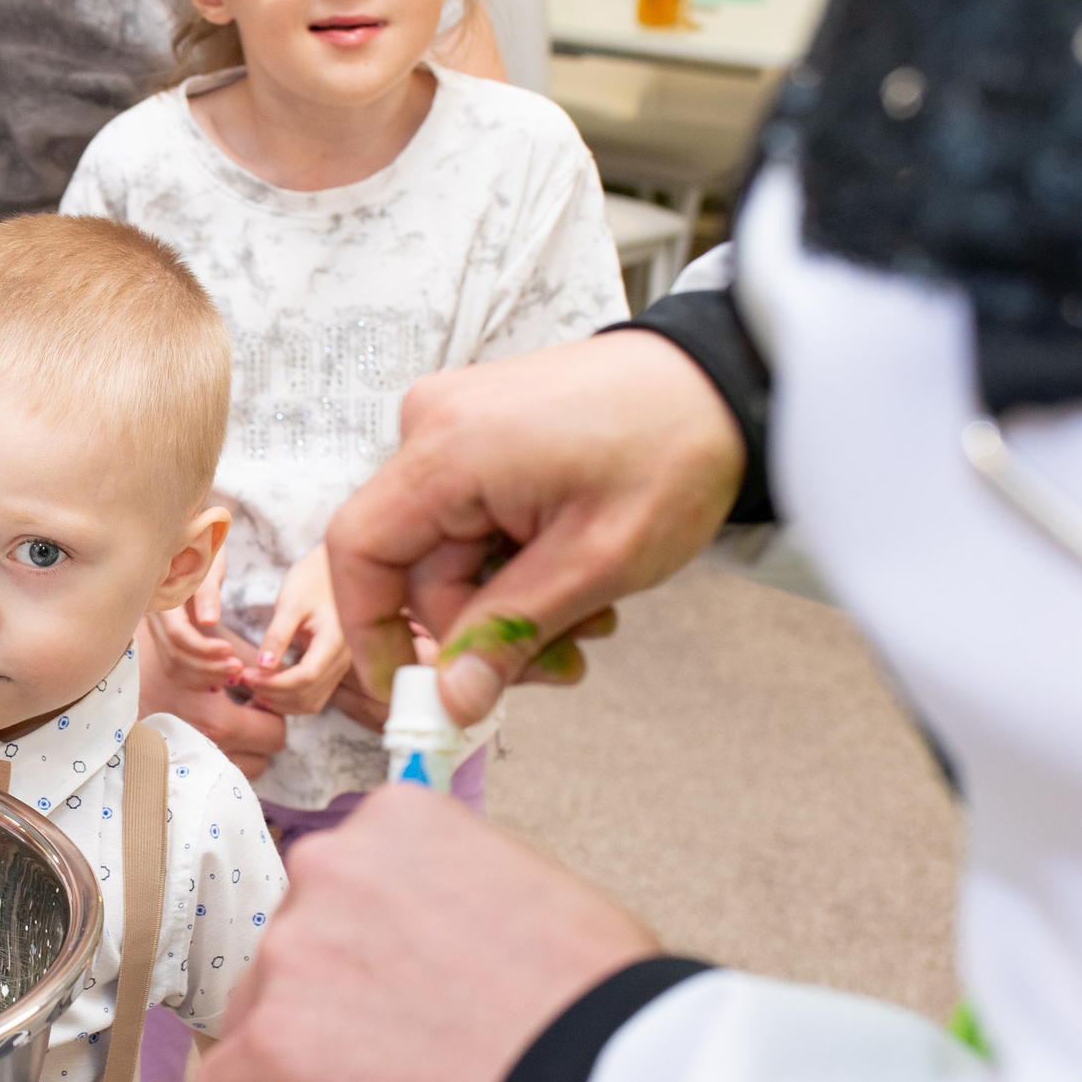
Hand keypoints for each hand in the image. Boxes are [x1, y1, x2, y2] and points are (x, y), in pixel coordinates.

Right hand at [137, 614, 284, 779]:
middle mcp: (206, 752)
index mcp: (218, 724)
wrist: (95, 685)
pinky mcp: (171, 773)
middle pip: (264, 759)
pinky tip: (202, 730)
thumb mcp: (200, 648)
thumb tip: (273, 671)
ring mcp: (188, 767)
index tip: (256, 696)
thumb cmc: (149, 655)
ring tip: (222, 719)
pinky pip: (213, 774)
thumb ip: (245, 660)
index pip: (275, 734)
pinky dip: (218, 756)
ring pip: (241, 771)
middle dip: (260, 732)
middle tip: (244, 708)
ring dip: (241, 748)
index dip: (271, 711)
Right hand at [142, 541, 238, 692]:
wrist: (186, 538)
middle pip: (175, 656)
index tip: (230, 651)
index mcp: (162, 598)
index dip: (204, 649)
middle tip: (238, 669)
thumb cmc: (200, 545)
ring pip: (174, 666)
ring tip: (233, 675)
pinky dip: (195, 678)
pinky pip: (174, 666)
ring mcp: (156, 629)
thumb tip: (208, 621)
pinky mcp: (164, 636)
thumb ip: (206, 591)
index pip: (178, 635)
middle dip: (208, 668)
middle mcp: (154, 618)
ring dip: (204, 677)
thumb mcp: (207, 562)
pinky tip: (216, 682)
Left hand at [195, 785, 657, 1081]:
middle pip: (292, 944)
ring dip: (292, 1054)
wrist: (590, 1057)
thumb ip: (443, 895)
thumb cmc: (589, 985)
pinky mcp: (272, 1040)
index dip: (358, 944)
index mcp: (390, 819)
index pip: (340, 882)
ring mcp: (291, 951)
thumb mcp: (518, 881)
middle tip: (378, 1052)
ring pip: (257, 1011)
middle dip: (323, 997)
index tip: (385, 987)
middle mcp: (326, 865)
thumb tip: (421, 953)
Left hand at [237, 544, 348, 716]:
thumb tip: (263, 666)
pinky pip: (312, 696)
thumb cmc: (312, 580)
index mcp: (335, 640)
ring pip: (311, 702)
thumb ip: (277, 634)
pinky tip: (266, 689)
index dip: (274, 683)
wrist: (333, 571)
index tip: (246, 675)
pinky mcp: (331, 669)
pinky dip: (289, 699)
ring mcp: (340, 667)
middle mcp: (343, 659)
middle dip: (273, 694)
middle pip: (308, 695)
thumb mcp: (291, 602)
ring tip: (252, 686)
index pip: (306, 677)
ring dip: (280, 702)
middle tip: (243, 680)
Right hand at [329, 332, 741, 729]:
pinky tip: (574, 574)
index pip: (359, 550)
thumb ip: (511, 632)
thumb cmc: (673, 449)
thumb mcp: (597, 561)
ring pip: (448, 551)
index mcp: (449, 447)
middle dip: (480, 628)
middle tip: (556, 665)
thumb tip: (451, 701)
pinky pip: (468, 519)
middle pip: (415, 563)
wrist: (722, 381)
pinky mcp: (476, 430)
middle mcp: (433, 424)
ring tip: (589, 616)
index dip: (372, 632)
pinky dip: (513, 561)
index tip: (414, 692)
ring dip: (508, 600)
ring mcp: (453, 422)